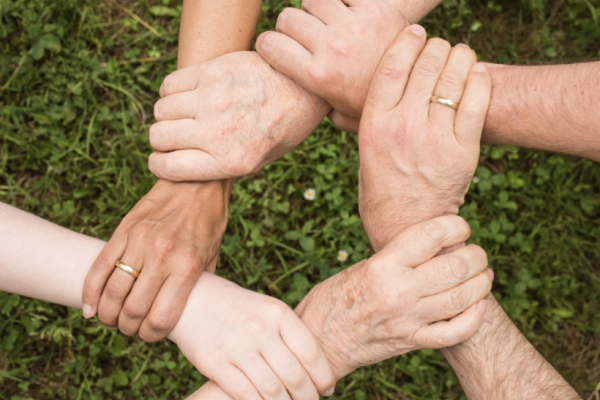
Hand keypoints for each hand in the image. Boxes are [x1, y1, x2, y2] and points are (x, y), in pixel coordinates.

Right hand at [82, 179, 230, 341]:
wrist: (197, 182)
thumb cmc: (209, 223)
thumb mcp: (212, 257)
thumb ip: (197, 285)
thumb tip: (185, 313)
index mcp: (187, 267)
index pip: (161, 318)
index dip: (151, 336)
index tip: (150, 335)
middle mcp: (162, 256)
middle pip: (133, 310)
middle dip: (128, 328)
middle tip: (129, 329)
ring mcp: (140, 242)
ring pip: (112, 292)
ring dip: (108, 314)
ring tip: (111, 319)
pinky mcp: (124, 230)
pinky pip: (99, 267)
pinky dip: (90, 292)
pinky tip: (90, 307)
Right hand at [148, 51, 329, 180]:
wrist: (304, 88)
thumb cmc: (282, 128)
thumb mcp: (259, 161)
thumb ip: (221, 167)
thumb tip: (181, 167)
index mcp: (231, 161)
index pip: (168, 167)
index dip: (160, 164)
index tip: (163, 159)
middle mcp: (219, 132)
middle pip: (159, 137)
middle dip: (163, 139)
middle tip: (178, 135)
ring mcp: (214, 100)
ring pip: (161, 110)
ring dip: (168, 114)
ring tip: (186, 113)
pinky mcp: (213, 72)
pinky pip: (169, 85)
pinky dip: (172, 91)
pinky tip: (189, 94)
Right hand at [169, 273, 335, 399]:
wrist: (192, 299)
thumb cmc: (237, 308)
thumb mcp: (266, 309)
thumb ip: (288, 333)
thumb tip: (315, 368)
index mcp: (277, 312)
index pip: (310, 352)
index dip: (323, 376)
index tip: (327, 388)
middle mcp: (259, 329)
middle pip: (294, 375)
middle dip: (307, 397)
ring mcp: (237, 347)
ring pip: (272, 390)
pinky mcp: (215, 363)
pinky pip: (245, 394)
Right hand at [181, 216, 490, 398]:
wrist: (318, 342)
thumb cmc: (333, 299)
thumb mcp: (361, 267)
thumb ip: (395, 258)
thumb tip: (433, 244)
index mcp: (382, 266)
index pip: (431, 236)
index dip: (455, 226)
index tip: (461, 227)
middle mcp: (398, 291)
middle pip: (455, 266)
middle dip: (476, 256)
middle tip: (478, 253)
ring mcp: (408, 319)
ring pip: (462, 298)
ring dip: (481, 283)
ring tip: (484, 274)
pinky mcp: (411, 341)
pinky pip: (454, 332)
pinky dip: (473, 318)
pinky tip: (477, 306)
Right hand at [256, 0, 407, 131]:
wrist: (421, 88)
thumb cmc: (374, 105)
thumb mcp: (339, 116)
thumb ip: (314, 105)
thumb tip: (295, 99)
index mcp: (318, 76)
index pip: (269, 44)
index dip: (269, 44)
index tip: (278, 49)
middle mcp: (332, 48)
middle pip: (288, 18)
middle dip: (292, 27)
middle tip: (307, 38)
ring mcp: (354, 26)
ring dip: (316, 9)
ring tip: (328, 23)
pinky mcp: (375, 8)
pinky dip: (342, 0)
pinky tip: (349, 14)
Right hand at [357, 26, 491, 250]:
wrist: (407, 227)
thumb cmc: (381, 189)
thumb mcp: (364, 151)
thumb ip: (367, 119)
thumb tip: (366, 90)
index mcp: (374, 124)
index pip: (391, 66)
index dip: (406, 41)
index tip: (415, 32)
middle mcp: (403, 127)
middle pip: (425, 65)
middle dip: (436, 47)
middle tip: (440, 47)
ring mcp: (435, 138)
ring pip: (453, 77)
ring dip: (460, 57)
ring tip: (461, 55)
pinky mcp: (463, 151)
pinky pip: (477, 101)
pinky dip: (479, 79)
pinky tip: (477, 73)